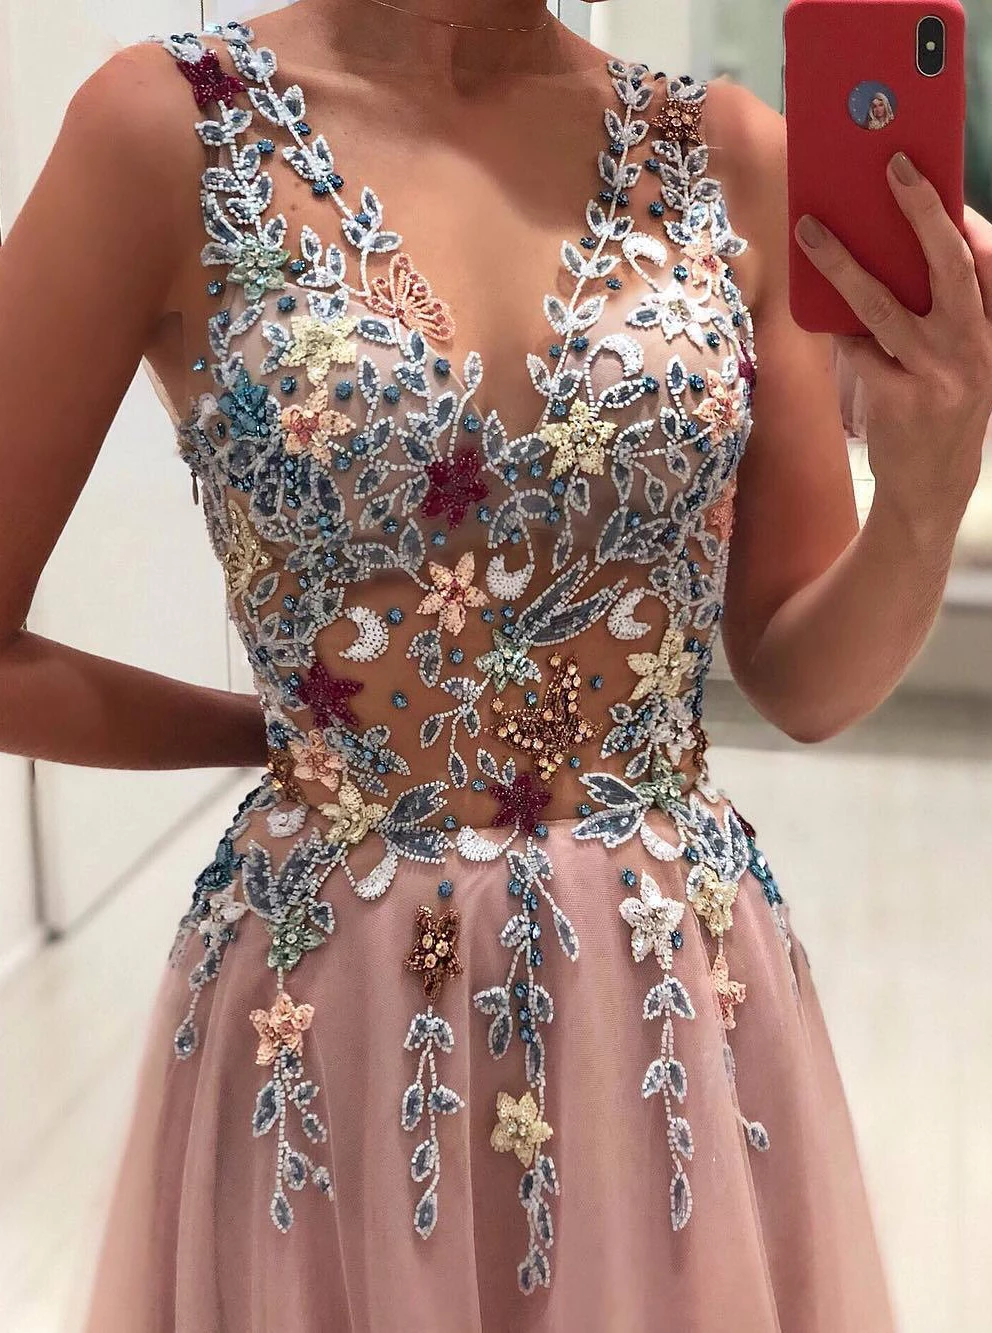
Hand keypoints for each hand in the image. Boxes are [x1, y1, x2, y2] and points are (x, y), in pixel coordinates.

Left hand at [795, 152, 991, 541]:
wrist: (932, 493)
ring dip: (841, 263)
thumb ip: (942, 313)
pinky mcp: (897, 399)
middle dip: (921, 210)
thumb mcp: (962, 362)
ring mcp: (936, 375)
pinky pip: (857, 348)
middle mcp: (974, 348)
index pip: (987, 261)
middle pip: (948, 265)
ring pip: (882, 305)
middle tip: (891, 167)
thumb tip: (887, 250)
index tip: (933, 175)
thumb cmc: (942, 413)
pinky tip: (820, 312)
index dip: (963, 215)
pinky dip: (837, 328)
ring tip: (811, 230)